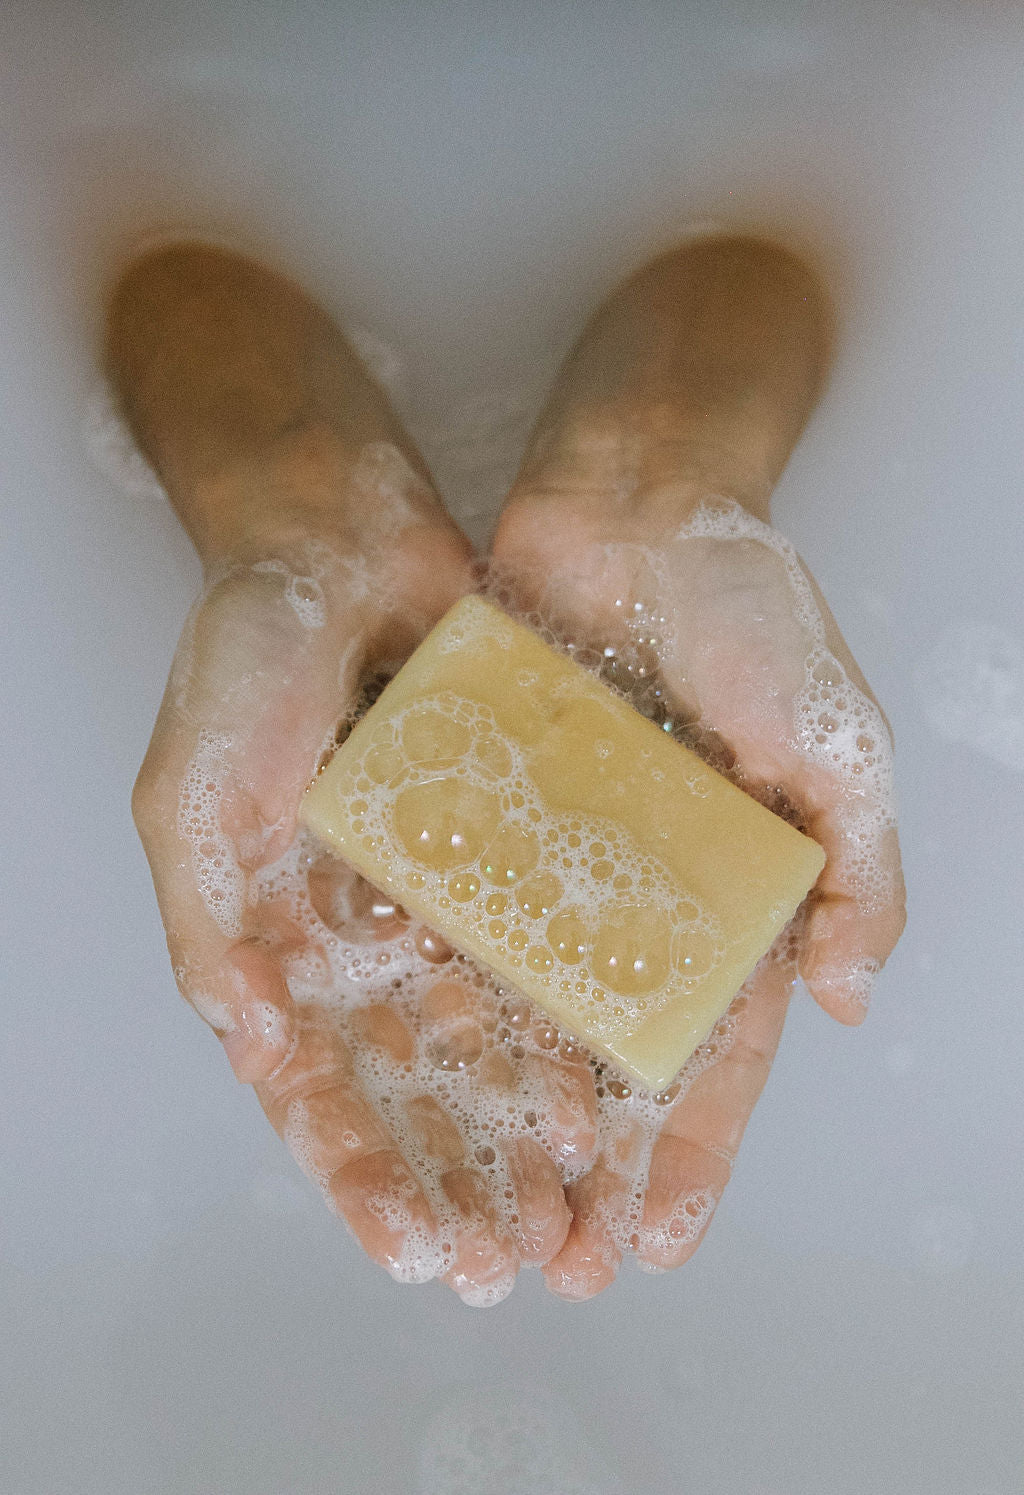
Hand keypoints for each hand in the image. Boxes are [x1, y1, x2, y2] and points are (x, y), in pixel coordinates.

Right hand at [116, 245, 595, 1301]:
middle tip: (515, 1260)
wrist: (339, 540)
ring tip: (570, 1200)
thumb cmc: (243, 657)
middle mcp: (357, 927)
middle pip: (412, 1077)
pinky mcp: (503, 839)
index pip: (316, 1082)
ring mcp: (434, 887)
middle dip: (458, 1171)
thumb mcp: (191, 794)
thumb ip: (204, 925)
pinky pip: (540, 940)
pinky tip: (605, 1079)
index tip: (411, 1251)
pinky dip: (566, 1012)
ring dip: (522, 1118)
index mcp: (273, 934)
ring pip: (485, 1027)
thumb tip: (247, 1042)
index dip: (360, 1171)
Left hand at [490, 234, 906, 1294]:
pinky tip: (409, 1074)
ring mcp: (559, 849)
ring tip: (473, 1196)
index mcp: (733, 886)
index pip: (718, 1045)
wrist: (636, 494)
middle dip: (587, 1160)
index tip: (656, 1237)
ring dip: (503, 1106)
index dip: (693, 1146)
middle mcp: (640, 885)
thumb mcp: (832, 740)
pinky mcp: (485, 802)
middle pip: (609, 1051)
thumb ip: (857, 868)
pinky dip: (439, 990)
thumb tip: (854, 997)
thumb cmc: (750, 606)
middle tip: (555, 1260)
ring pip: (523, 1004)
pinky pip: (458, 910)